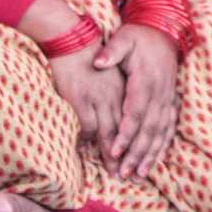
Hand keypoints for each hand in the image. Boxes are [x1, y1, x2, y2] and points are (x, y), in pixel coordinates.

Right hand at [48, 42, 124, 170]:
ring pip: (108, 132)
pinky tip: (87, 152)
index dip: (136, 139)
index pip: (133, 119)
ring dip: (111, 153)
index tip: (140, 157)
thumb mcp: (109, 71)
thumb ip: (113, 92)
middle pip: (123, 130)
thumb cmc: (88, 54)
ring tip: (114, 171)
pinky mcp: (79, 99)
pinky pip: (86, 125)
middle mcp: (112, 95)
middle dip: (127, 154)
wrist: (71, 38)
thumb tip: (112, 114)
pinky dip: (88, 139)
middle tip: (129, 173)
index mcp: (121, 89)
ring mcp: (96, 98)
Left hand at [94, 21, 179, 181]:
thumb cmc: (139, 37)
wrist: (164, 30)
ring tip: (139, 174)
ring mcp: (168, 97)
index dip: (125, 132)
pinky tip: (155, 160)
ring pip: (160, 131)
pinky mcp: (171, 100)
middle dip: (136, 152)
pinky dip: (163, 145)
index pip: (135, 111)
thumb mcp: (124, 38)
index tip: (114, 150)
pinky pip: (169, 127)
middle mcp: (160, 92)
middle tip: (123, 172)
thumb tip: (98, 62)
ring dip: (150, 154)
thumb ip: (111, 50)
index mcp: (146, 80)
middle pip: (148, 128)